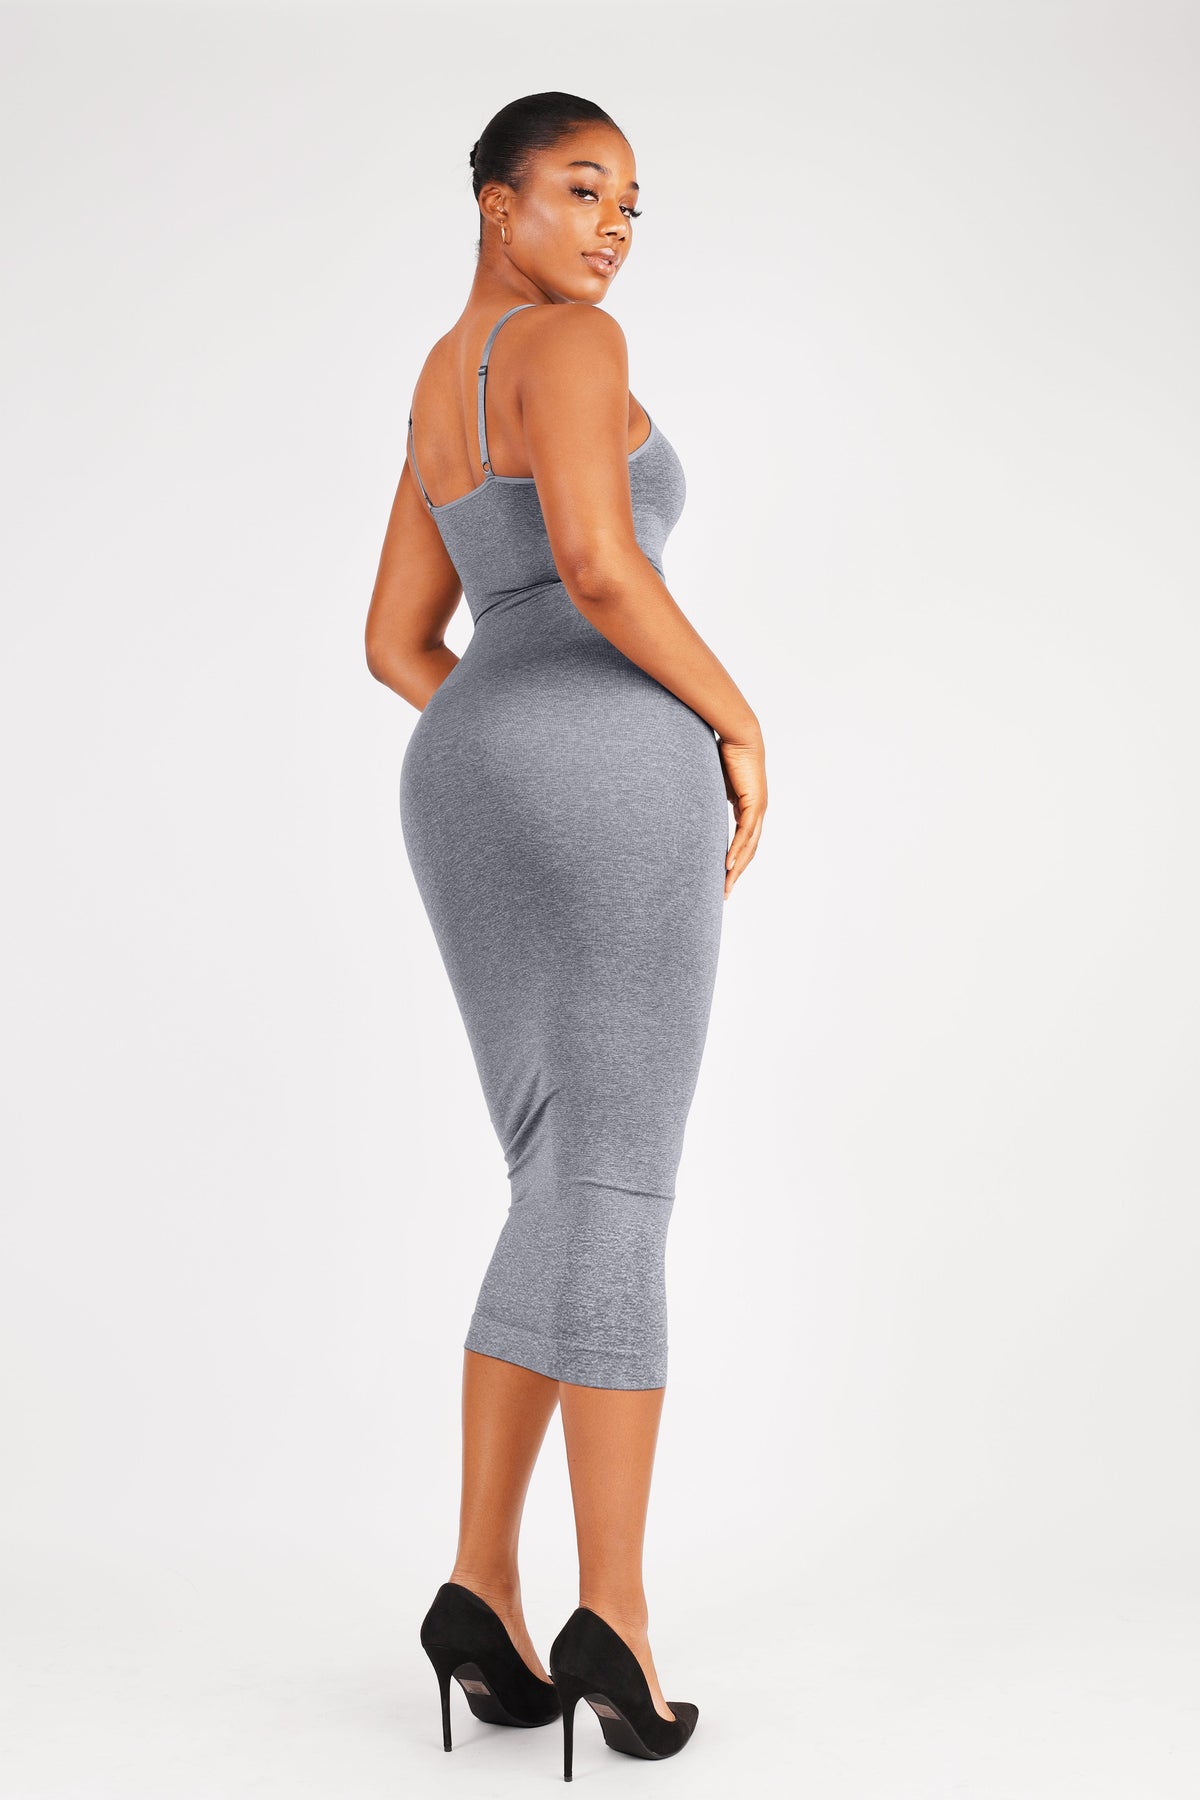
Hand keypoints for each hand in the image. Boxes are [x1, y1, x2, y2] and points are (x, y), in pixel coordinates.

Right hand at [717, 730, 766, 897]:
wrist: (740, 734)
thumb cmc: (725, 752)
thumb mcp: (713, 782)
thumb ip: (708, 797)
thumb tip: (688, 803)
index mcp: (748, 809)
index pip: (743, 842)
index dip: (735, 861)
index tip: (723, 877)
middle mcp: (756, 812)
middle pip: (749, 851)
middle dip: (737, 873)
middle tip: (725, 893)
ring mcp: (758, 809)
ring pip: (749, 847)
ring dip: (737, 868)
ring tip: (726, 886)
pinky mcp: (755, 803)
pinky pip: (745, 833)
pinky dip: (737, 850)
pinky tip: (728, 865)